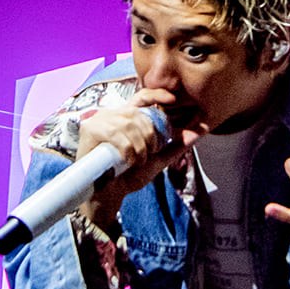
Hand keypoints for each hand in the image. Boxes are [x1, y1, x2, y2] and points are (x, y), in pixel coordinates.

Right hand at [75, 87, 199, 227]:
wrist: (109, 194)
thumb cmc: (130, 175)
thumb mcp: (157, 160)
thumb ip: (176, 146)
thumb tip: (199, 132)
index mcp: (128, 117)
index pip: (143, 96)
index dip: (157, 94)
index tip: (173, 100)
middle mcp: (113, 114)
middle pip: (141, 114)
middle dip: (151, 136)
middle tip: (149, 154)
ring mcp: (100, 120)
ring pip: (130, 124)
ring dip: (140, 147)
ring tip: (137, 161)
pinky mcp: (90, 129)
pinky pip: (116, 134)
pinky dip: (127, 149)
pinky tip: (128, 160)